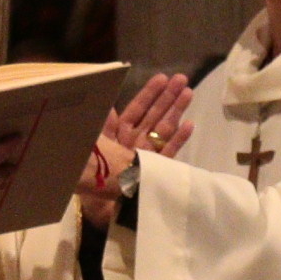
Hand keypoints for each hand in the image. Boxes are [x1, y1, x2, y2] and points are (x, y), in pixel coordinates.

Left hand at [81, 74, 192, 225]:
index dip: (149, 93)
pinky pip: (168, 153)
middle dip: (168, 96)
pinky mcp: (155, 169)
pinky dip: (179, 140)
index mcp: (119, 133)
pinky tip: (189, 125)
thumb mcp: (94, 140)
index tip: (162, 77)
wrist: (96, 202)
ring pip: (164, 129)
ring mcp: (147, 154)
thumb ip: (103, 123)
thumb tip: (109, 105)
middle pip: (154, 115)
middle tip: (183, 79)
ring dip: (177, 110)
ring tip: (188, 93)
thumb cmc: (91, 170)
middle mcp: (135, 140)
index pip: (137, 108)